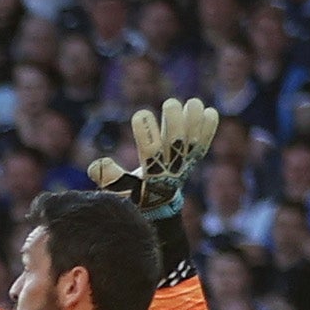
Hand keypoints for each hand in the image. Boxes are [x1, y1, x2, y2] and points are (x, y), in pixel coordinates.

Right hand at [87, 96, 219, 219]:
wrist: (159, 206)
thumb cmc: (134, 195)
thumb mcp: (118, 191)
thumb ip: (108, 177)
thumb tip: (98, 163)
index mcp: (151, 175)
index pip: (149, 151)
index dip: (145, 132)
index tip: (140, 113)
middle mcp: (170, 168)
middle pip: (176, 144)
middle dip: (175, 123)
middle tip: (170, 103)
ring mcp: (184, 164)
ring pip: (192, 142)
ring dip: (194, 122)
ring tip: (193, 102)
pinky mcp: (192, 160)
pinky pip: (203, 145)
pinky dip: (208, 129)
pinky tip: (210, 111)